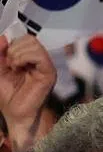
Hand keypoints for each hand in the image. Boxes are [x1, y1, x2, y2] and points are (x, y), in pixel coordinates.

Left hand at [0, 36, 57, 151]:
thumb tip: (3, 37)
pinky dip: (24, 58)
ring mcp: (45, 65)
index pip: (25, 39)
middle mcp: (40, 60)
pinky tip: (18, 67)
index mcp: (29, 58)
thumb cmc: (8, 95)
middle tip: (9, 64)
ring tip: (13, 67)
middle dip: (13, 48)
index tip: (4, 57)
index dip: (11, 43)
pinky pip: (39, 56)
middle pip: (29, 38)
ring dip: (17, 53)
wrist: (14, 113)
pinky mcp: (49, 72)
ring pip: (34, 44)